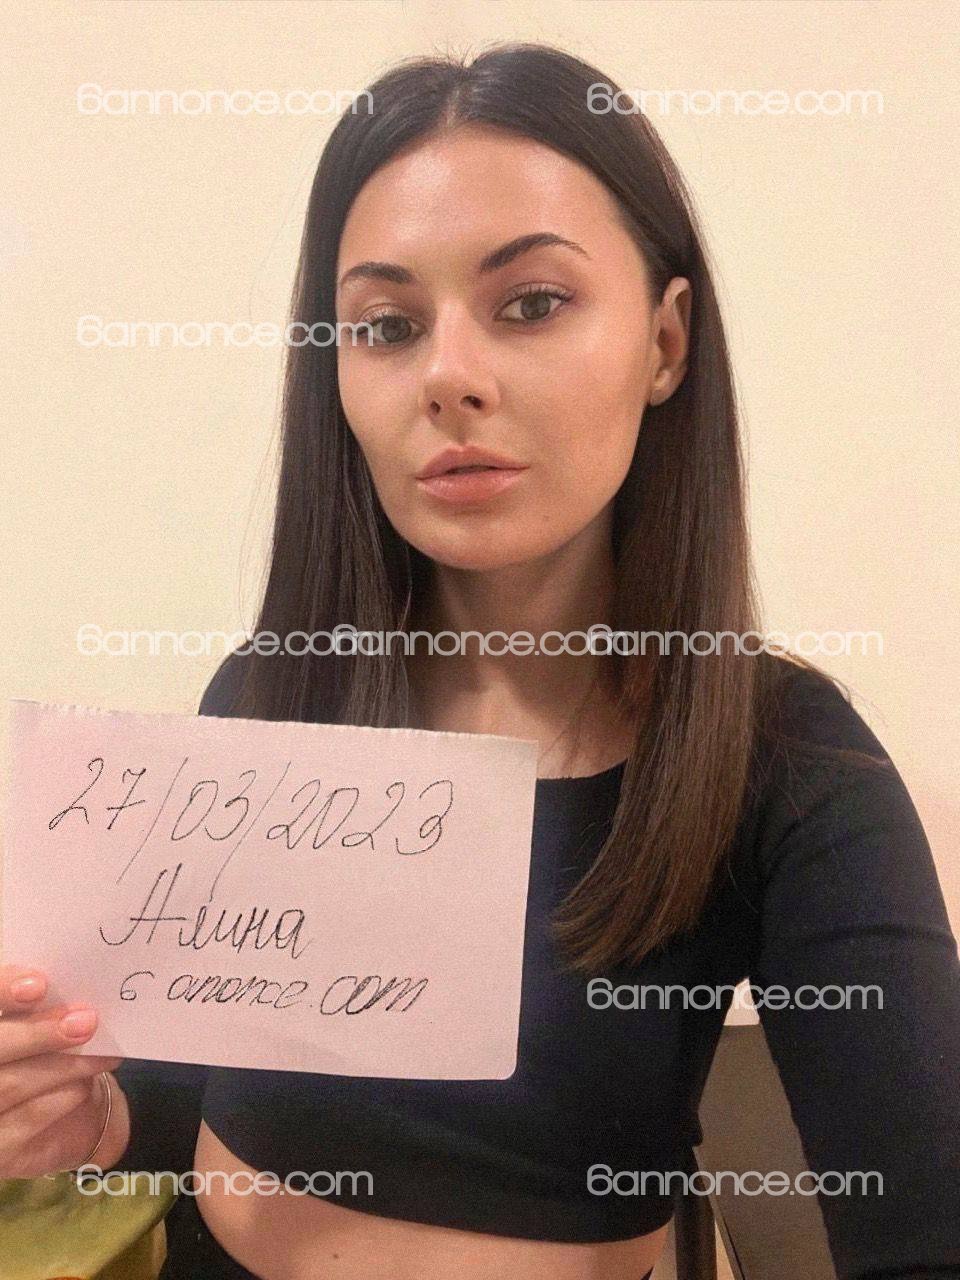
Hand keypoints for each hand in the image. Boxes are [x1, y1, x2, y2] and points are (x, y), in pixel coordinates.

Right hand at [0, 965, 129, 1178]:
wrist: (64, 1116)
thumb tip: (58, 984)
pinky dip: (63, 1095)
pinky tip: (86, 1084)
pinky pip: (29, 1117)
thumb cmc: (44, 1052)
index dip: (1, 988)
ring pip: (11, 1084)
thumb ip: (36, 1004)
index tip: (39, 985)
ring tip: (103, 1052)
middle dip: (37, 1033)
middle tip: (86, 1020)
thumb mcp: (39, 1022)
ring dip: (64, 1065)